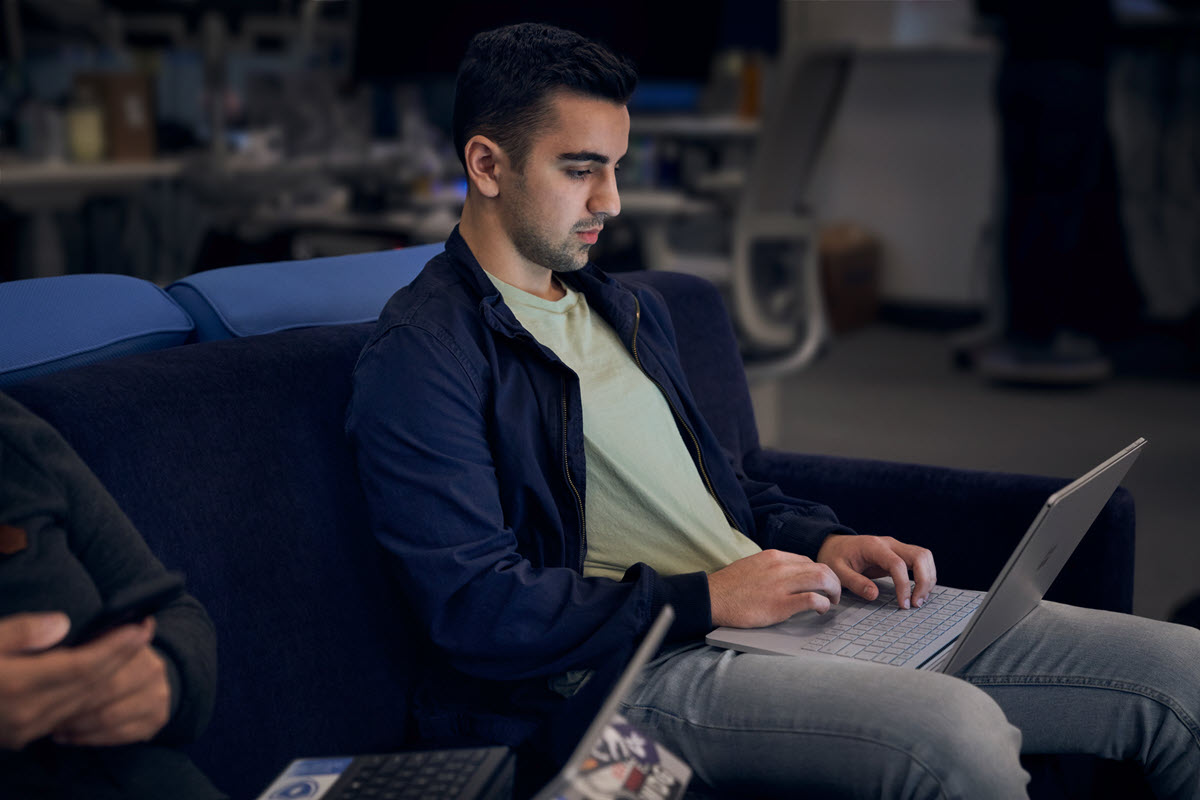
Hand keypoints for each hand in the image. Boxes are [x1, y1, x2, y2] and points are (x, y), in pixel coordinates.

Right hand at [0, 612, 154, 749]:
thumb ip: (22, 633)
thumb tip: (62, 624)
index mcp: (16, 685)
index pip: (82, 666)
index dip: (114, 647)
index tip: (139, 628)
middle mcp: (27, 712)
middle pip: (90, 686)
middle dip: (122, 659)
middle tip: (145, 632)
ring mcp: (24, 729)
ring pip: (83, 706)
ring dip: (111, 680)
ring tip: (130, 652)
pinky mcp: (19, 738)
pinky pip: (67, 720)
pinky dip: (88, 700)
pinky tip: (99, 683)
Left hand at [51, 624, 170, 746]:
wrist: (149, 678)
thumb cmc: (112, 662)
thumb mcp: (100, 642)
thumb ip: (84, 640)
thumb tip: (55, 627)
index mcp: (136, 644)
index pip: (103, 658)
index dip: (73, 674)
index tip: (46, 685)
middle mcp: (152, 668)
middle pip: (107, 689)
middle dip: (72, 705)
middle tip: (45, 713)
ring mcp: (157, 695)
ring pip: (110, 716)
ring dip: (78, 725)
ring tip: (55, 727)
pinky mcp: (156, 718)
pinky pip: (119, 734)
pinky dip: (91, 738)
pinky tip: (71, 737)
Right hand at [709, 549, 841, 627]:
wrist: (712, 598)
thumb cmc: (730, 586)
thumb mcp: (753, 565)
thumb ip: (771, 568)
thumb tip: (787, 576)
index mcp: (774, 556)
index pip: (808, 560)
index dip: (820, 573)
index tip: (821, 585)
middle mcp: (781, 566)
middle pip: (821, 568)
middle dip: (833, 581)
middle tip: (834, 595)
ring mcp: (781, 584)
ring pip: (822, 579)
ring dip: (833, 591)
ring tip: (832, 602)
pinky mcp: (780, 604)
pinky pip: (812, 599)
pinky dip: (823, 604)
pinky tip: (821, 610)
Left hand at [817, 534, 936, 609]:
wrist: (835, 545)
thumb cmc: (835, 557)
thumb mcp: (837, 571)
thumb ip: (855, 583)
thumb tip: (874, 595)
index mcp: (874, 546)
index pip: (898, 564)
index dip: (904, 585)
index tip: (903, 604)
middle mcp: (889, 543)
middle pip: (920, 556)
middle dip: (924, 581)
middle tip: (916, 603)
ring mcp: (896, 546)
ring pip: (924, 556)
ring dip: (928, 578)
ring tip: (919, 599)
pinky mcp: (899, 553)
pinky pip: (920, 561)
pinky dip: (925, 575)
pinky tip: (919, 591)